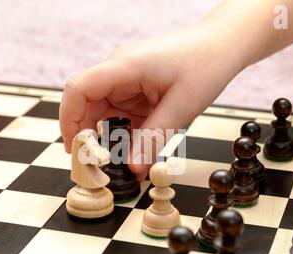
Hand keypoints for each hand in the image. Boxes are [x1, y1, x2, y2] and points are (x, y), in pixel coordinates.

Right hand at [59, 24, 244, 179]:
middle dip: (88, 136)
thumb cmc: (205, 65)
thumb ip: (153, 139)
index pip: (78, 89)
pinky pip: (122, 113)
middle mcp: (119, 71)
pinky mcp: (136, 89)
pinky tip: (136, 148)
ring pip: (104, 112)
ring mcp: (126, 80)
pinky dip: (125, 132)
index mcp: (124, 66)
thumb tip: (132, 169)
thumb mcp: (181, 106)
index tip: (74, 149)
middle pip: (86, 104)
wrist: (223, 45)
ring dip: (109, 137)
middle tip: (98, 165)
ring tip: (120, 161)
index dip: (69, 120)